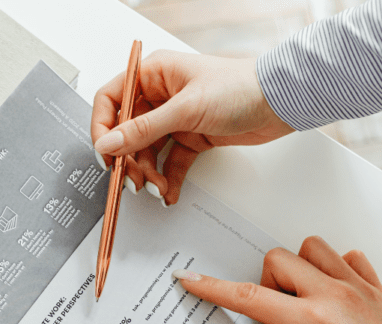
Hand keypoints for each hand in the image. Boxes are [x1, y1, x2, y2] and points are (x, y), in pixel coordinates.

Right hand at [91, 50, 292, 205]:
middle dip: (129, 159)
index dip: (103, 128)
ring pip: (148, 151)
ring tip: (158, 188)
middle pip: (127, 132)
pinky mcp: (192, 137)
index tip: (106, 154)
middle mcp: (160, 95)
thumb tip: (110, 142)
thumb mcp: (186, 109)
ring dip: (150, 173)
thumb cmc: (240, 87)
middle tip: (133, 181)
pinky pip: (170, 161)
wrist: (279, 102)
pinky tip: (169, 192)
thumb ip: (144, 129)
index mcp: (153, 74)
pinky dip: (168, 178)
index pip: (111, 100)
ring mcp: (176, 118)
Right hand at [174, 237, 381, 323]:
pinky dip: (331, 270)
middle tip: (274, 323)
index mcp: (315, 322)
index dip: (212, 288)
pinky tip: (330, 300)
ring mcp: (358, 287)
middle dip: (264, 284)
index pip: (249, 297)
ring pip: (310, 249)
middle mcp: (336, 295)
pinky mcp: (376, 288)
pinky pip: (345, 257)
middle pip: (277, 260)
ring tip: (301, 308)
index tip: (191, 279)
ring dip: (296, 270)